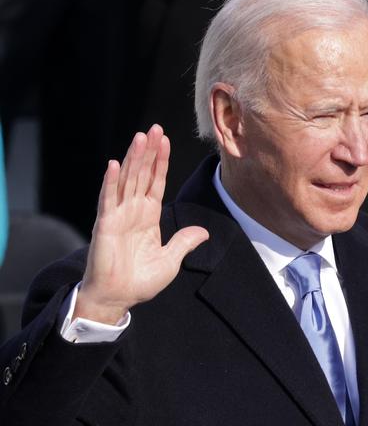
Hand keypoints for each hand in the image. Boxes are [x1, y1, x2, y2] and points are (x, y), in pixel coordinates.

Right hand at [77, 125, 208, 323]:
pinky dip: (111, 182)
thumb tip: (204, 232)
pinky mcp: (106, 224)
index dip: (161, 162)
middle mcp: (133, 211)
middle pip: (142, 175)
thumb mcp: (171, 260)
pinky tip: (115, 164)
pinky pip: (108, 199)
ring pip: (127, 180)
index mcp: (148, 217)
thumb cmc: (140, 281)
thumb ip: (184, 242)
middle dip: (149, 152)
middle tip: (154, 128)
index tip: (166, 141)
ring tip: (140, 137)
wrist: (119, 297)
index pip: (156, 183)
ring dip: (133, 159)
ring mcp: (118, 215)